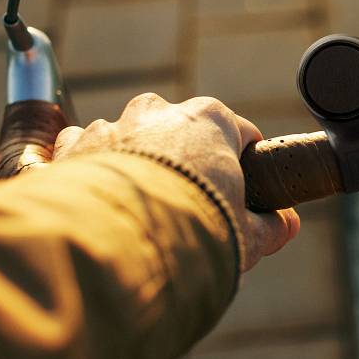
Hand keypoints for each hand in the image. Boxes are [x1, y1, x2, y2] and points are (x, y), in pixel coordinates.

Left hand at [52, 93, 298, 270]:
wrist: (116, 247)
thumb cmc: (193, 230)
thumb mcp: (249, 234)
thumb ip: (273, 225)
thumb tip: (286, 224)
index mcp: (212, 119)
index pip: (241, 133)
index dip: (246, 163)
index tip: (243, 189)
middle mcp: (160, 111)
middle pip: (183, 133)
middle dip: (186, 162)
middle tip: (189, 206)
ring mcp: (113, 125)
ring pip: (132, 139)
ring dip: (138, 165)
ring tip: (140, 210)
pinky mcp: (72, 147)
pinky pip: (86, 151)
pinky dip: (94, 171)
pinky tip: (102, 204)